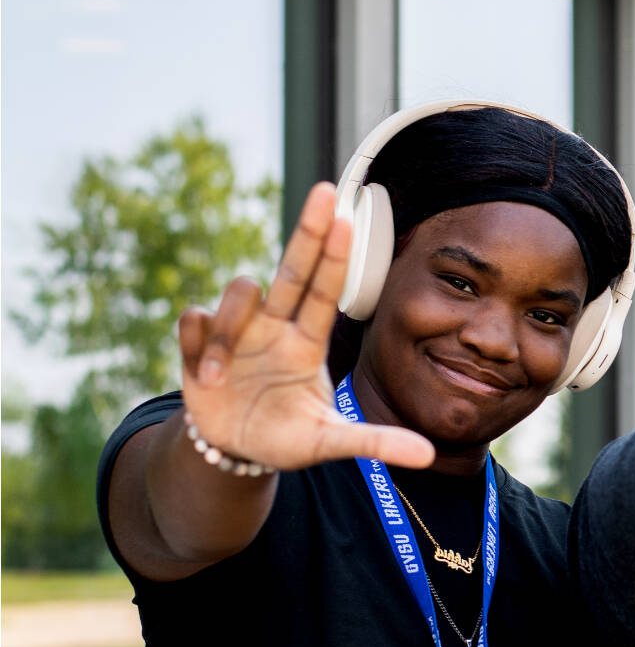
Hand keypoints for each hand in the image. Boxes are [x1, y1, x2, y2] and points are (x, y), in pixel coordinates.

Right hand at [178, 183, 434, 471]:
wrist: (235, 450)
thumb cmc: (287, 435)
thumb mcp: (331, 441)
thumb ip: (375, 443)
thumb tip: (428, 456)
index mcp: (306, 343)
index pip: (325, 291)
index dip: (335, 257)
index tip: (347, 218)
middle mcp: (274, 327)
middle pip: (292, 268)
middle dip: (308, 230)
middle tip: (326, 190)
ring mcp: (237, 333)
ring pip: (238, 294)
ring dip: (227, 330)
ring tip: (220, 375)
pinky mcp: (199, 347)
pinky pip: (194, 319)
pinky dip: (197, 336)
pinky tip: (203, 367)